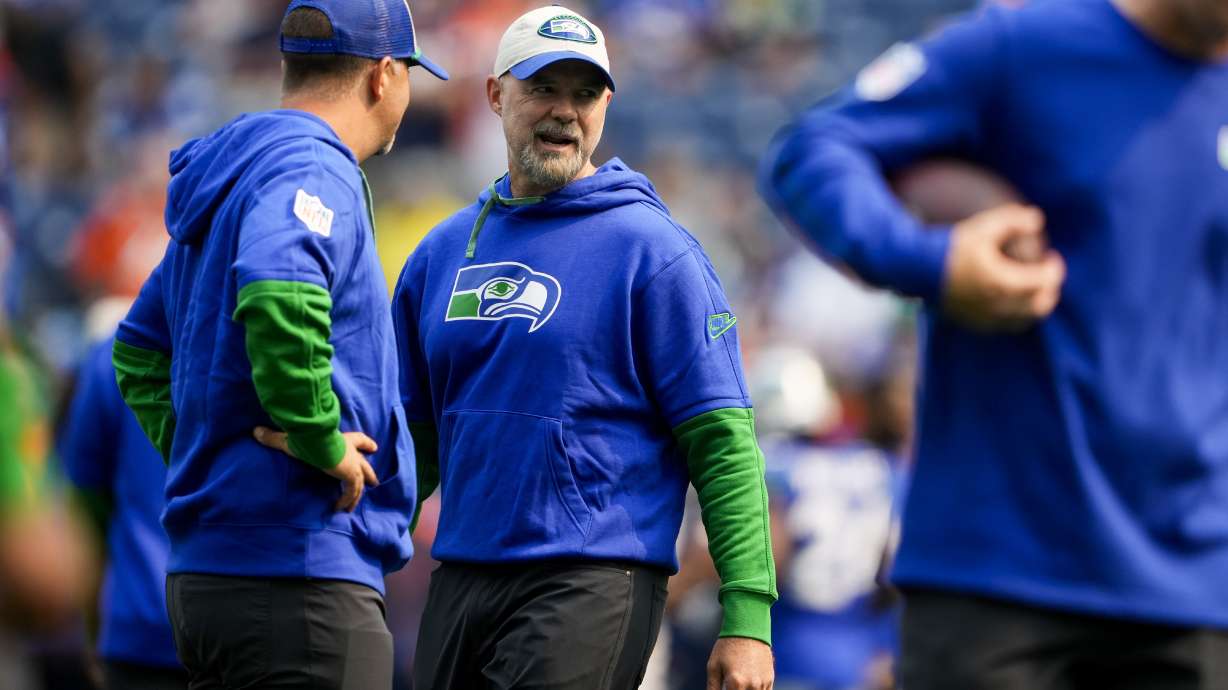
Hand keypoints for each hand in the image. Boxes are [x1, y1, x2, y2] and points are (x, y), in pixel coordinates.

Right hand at [253, 427, 378, 510]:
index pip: (359, 440)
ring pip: (360, 483)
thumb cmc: (307, 437)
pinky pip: (351, 492)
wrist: (317, 440)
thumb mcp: (290, 438)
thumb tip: (256, 432)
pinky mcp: (351, 477)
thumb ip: (274, 437)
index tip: (373, 447)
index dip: (365, 444)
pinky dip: (347, 500)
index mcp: (343, 440)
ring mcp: (353, 465)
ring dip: (357, 494)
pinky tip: (340, 509)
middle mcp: (351, 452)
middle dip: (369, 473)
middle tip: (374, 481)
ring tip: (352, 506)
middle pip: (365, 464)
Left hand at [706, 637, 773, 689]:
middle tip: (731, 685)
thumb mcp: (713, 666)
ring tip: (739, 682)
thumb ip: (712, 688)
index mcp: (736, 683)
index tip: (725, 688)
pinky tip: (747, 684)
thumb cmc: (727, 646)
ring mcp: (763, 683)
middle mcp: (752, 685)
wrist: (748, 627)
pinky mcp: (770, 678)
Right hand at [942, 203, 1065, 331]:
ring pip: (1023, 320)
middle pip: (1039, 306)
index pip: (1044, 282)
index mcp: (1005, 283)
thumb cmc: (950, 247)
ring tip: (1032, 292)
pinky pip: (1003, 325)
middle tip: (1047, 277)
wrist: (916, 270)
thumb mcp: (983, 227)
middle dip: (1049, 291)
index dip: (1054, 270)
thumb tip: (1036, 218)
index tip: (1052, 257)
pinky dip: (1014, 315)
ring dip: (1033, 306)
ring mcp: (985, 317)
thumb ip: (1013, 221)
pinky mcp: (972, 322)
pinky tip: (1009, 302)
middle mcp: (998, 305)